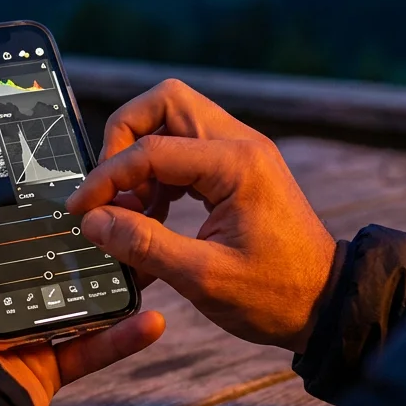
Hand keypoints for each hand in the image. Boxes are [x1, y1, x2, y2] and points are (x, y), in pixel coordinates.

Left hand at [0, 149, 166, 405]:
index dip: (25, 199)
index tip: (64, 171)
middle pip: (46, 258)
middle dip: (84, 236)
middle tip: (122, 208)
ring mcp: (22, 335)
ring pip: (77, 301)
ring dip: (113, 282)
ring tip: (146, 254)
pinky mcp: (47, 369)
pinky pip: (93, 349)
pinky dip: (124, 337)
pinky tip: (153, 318)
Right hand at [66, 79, 336, 352]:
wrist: (326, 303)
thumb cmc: (275, 295)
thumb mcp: (204, 278)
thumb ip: (144, 244)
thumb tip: (93, 221)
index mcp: (237, 164)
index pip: (152, 149)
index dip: (107, 177)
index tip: (80, 209)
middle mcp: (240, 145)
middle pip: (164, 103)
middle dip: (124, 138)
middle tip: (109, 187)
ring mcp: (241, 153)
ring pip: (172, 120)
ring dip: (141, 157)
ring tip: (132, 210)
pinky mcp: (237, 169)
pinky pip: (185, 148)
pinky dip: (159, 173)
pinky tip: (153, 216)